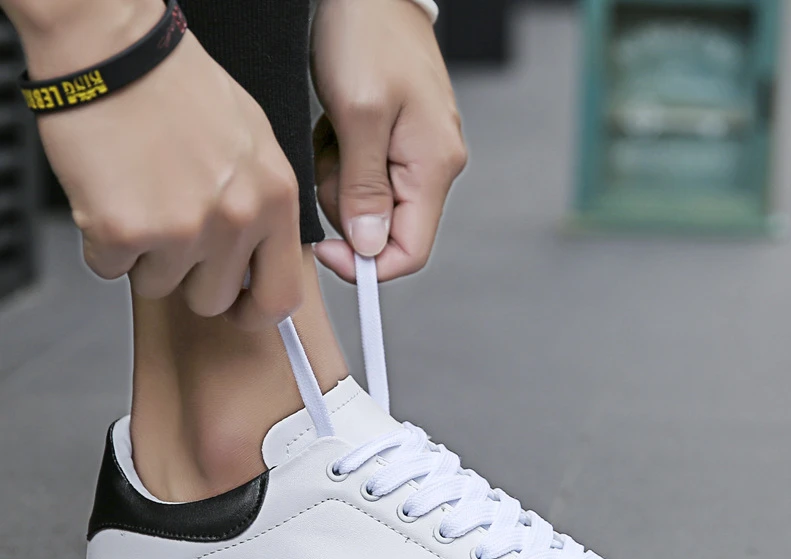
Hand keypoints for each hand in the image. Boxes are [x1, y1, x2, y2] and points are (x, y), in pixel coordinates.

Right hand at [25, 1, 302, 327]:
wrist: (113, 49)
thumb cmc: (179, 87)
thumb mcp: (254, 144)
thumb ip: (264, 206)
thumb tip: (263, 257)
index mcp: (274, 198)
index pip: (281, 295)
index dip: (255, 313)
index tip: (239, 311)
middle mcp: (235, 218)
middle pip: (212, 300)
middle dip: (188, 278)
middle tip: (174, 234)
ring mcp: (182, 228)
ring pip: (158, 286)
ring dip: (145, 256)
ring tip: (142, 197)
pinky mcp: (124, 231)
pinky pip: (110, 269)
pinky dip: (104, 242)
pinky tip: (112, 196)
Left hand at [311, 0, 466, 281]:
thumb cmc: (367, 34)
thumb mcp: (358, 114)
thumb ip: (364, 189)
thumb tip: (368, 247)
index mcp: (434, 165)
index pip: (411, 252)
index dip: (367, 264)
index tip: (328, 249)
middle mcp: (434, 167)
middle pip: (385, 230)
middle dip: (346, 207)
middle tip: (330, 160)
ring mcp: (417, 156)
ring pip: (369, 206)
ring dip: (339, 181)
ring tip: (336, 133)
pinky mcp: (399, 145)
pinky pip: (364, 178)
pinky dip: (341, 162)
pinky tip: (340, 128)